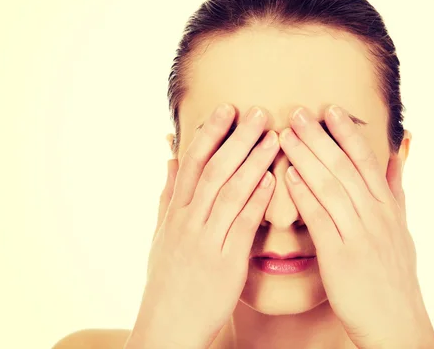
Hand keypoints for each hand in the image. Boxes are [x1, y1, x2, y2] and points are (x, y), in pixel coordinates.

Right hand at [125, 104, 278, 348]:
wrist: (168, 325)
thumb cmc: (168, 280)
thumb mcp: (160, 234)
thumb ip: (167, 195)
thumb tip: (168, 159)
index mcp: (175, 213)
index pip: (192, 164)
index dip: (210, 134)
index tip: (227, 109)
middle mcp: (188, 222)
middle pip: (212, 171)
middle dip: (235, 139)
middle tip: (258, 112)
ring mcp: (205, 241)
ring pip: (228, 192)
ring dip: (252, 162)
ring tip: (273, 137)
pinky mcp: (225, 263)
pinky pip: (242, 226)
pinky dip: (257, 200)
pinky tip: (273, 179)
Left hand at [278, 105, 433, 348]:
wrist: (396, 322)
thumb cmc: (394, 275)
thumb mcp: (402, 227)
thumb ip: (397, 187)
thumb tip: (402, 150)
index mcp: (388, 208)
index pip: (367, 161)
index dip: (348, 133)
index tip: (331, 109)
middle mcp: (376, 216)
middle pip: (345, 168)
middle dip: (320, 137)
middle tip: (298, 112)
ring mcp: (359, 235)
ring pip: (331, 187)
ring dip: (307, 158)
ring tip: (286, 135)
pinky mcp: (341, 257)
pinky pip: (320, 220)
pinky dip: (304, 195)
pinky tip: (288, 176)